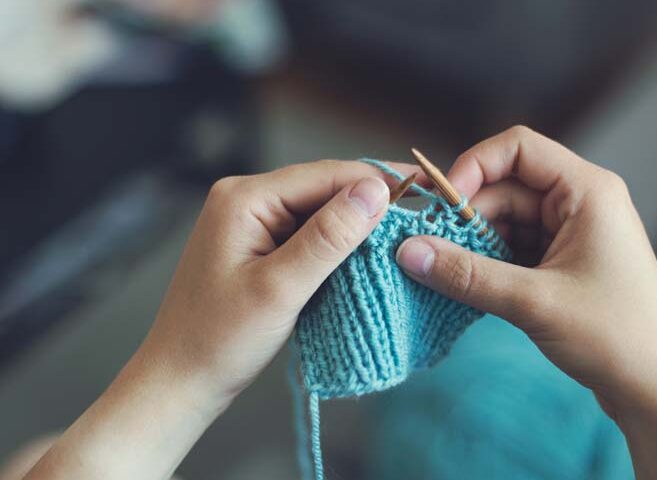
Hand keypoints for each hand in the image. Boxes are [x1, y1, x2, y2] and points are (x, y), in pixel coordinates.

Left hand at [24, 160, 415, 479]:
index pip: (326, 175)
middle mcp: (246, 200)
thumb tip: (374, 191)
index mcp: (244, 198)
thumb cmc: (218, 340)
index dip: (378, 181)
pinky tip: (367, 253)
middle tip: (423, 213)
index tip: (427, 187)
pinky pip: (308, 234)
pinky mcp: (259, 246)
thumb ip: (327, 238)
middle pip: (324, 189)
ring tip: (405, 232)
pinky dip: (338, 244)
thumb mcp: (280, 288)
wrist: (179, 380)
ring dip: (357, 224)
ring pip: (319, 212)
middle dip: (371, 202)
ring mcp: (252, 222)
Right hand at [396, 126, 656, 478]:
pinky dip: (489, 263)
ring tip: (444, 273)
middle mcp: (581, 202)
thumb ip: (466, 274)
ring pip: (507, 221)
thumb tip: (408, 251)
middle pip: (506, 187)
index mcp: (588, 190)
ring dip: (475, 244)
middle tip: (429, 250)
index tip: (441, 206)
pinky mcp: (564, 263)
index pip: (518, 148)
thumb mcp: (534, 301)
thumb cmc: (615, 338)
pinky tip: (466, 285)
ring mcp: (573, 233)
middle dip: (467, 217)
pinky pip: (515, 248)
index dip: (472, 167)